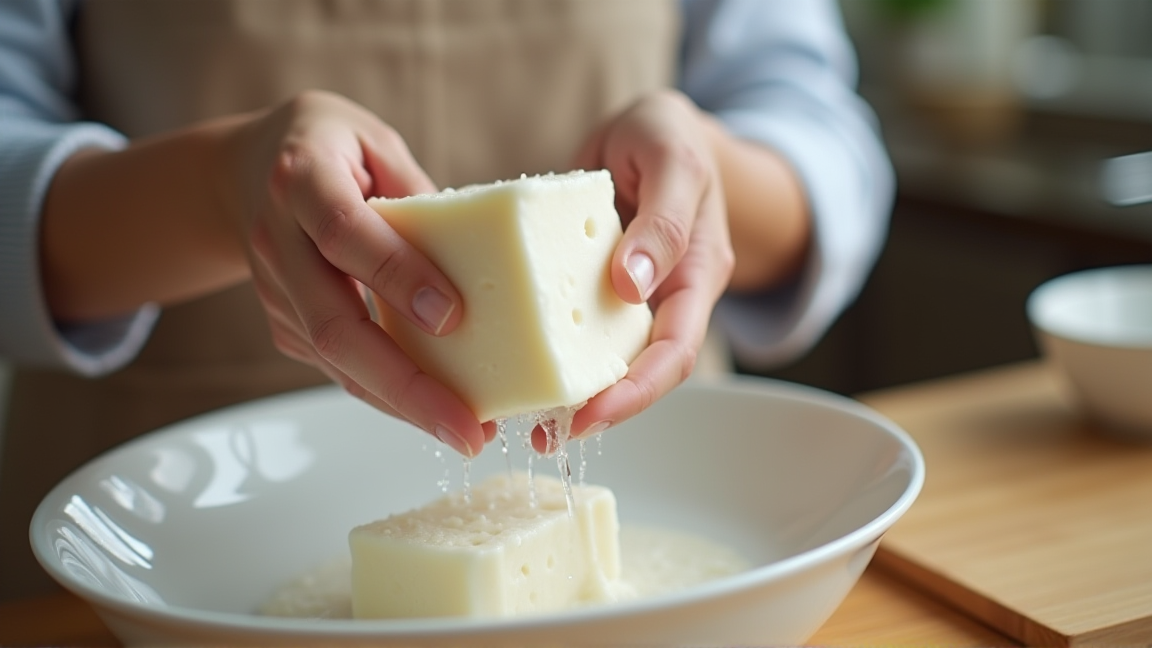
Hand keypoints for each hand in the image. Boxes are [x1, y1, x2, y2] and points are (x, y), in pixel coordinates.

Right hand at [228, 91, 488, 455]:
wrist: (240, 171)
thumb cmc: (326, 148)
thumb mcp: (376, 143)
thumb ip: (420, 194)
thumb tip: (485, 259)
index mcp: (303, 179)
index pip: (345, 232)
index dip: (397, 275)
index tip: (453, 316)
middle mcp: (278, 240)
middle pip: (334, 325)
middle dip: (406, 384)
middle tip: (466, 425)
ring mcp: (275, 290)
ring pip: (336, 359)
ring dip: (402, 403)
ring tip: (466, 430)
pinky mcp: (283, 324)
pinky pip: (338, 366)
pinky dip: (387, 392)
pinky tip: (436, 408)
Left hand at [536, 90, 734, 449]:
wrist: (651, 131)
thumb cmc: (668, 138)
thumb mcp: (673, 161)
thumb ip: (663, 219)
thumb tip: (635, 284)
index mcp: (696, 276)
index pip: (676, 351)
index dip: (638, 390)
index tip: (592, 413)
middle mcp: (662, 298)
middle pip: (640, 372)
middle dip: (599, 409)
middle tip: (548, 436)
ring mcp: (625, 298)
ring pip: (603, 357)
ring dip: (569, 392)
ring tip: (524, 422)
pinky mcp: (587, 287)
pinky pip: (569, 325)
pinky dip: (544, 348)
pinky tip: (508, 362)